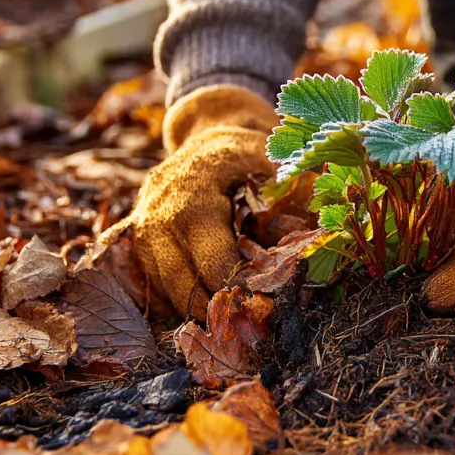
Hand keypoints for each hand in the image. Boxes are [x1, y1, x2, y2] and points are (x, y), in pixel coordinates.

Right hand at [128, 85, 277, 316]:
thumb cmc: (245, 153)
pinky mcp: (136, 237)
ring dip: (196, 308)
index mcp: (195, 202)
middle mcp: (159, 218)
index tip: (268, 301)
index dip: (242, 290)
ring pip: (165, 291)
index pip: (215, 266)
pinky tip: (204, 300)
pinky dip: (176, 298)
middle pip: (185, 287)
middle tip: (250, 322)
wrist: (206, 132)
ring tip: (230, 316)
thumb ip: (291, 198)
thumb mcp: (272, 163)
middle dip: (219, 308)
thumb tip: (318, 239)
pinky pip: (152, 284)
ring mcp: (141, 228)